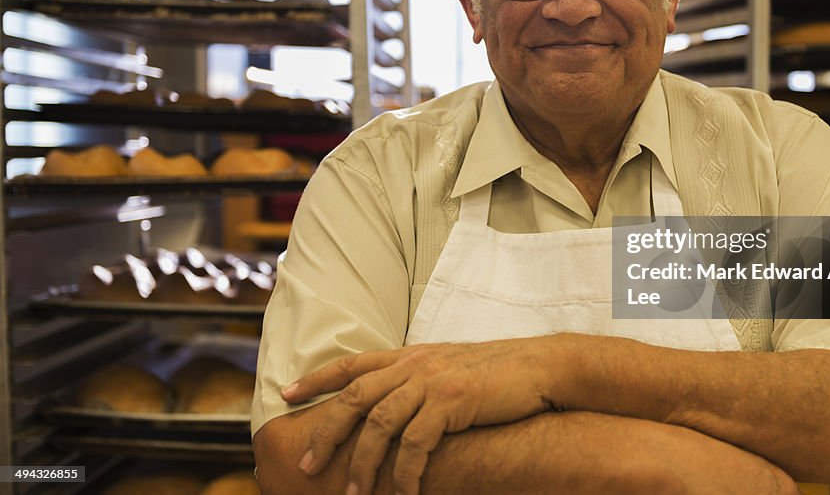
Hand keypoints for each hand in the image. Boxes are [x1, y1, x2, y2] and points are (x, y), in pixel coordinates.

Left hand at [281, 337, 562, 494]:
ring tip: (352, 494)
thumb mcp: (447, 367)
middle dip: (326, 431)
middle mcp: (414, 365)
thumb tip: (391, 401)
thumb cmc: (495, 373)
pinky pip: (416, 444)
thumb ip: (417, 379)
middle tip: (306, 463)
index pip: (352, 365)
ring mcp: (432, 381)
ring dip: (362, 462)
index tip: (285, 394)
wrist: (536, 367)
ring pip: (379, 423)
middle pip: (355, 396)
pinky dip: (404, 472)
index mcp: (409, 356)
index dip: (316, 379)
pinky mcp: (453, 401)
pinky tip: (402, 493)